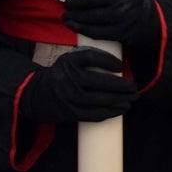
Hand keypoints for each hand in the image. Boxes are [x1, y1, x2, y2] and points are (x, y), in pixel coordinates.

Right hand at [18, 47, 137, 123]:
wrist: (36, 93)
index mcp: (70, 63)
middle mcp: (71, 80)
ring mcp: (71, 98)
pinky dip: (111, 112)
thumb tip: (117, 63)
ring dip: (121, 101)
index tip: (121, 66)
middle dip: (123, 86)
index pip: (94, 58)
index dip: (110, 61)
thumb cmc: (60, 73)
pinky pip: (95, 115)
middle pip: (103, 83)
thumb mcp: (69, 59)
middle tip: (135, 87)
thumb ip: (89, 57)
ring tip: (132, 99)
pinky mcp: (72, 113)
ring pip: (102, 101)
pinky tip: (121, 109)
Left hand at [64, 0, 158, 47]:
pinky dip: (80, 28)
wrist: (151, 19)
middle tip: (67, 3)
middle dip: (74, 1)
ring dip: (74, 16)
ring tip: (66, 14)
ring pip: (91, 16)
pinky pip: (96, 31)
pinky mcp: (121, 31)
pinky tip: (71, 24)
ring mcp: (123, 15)